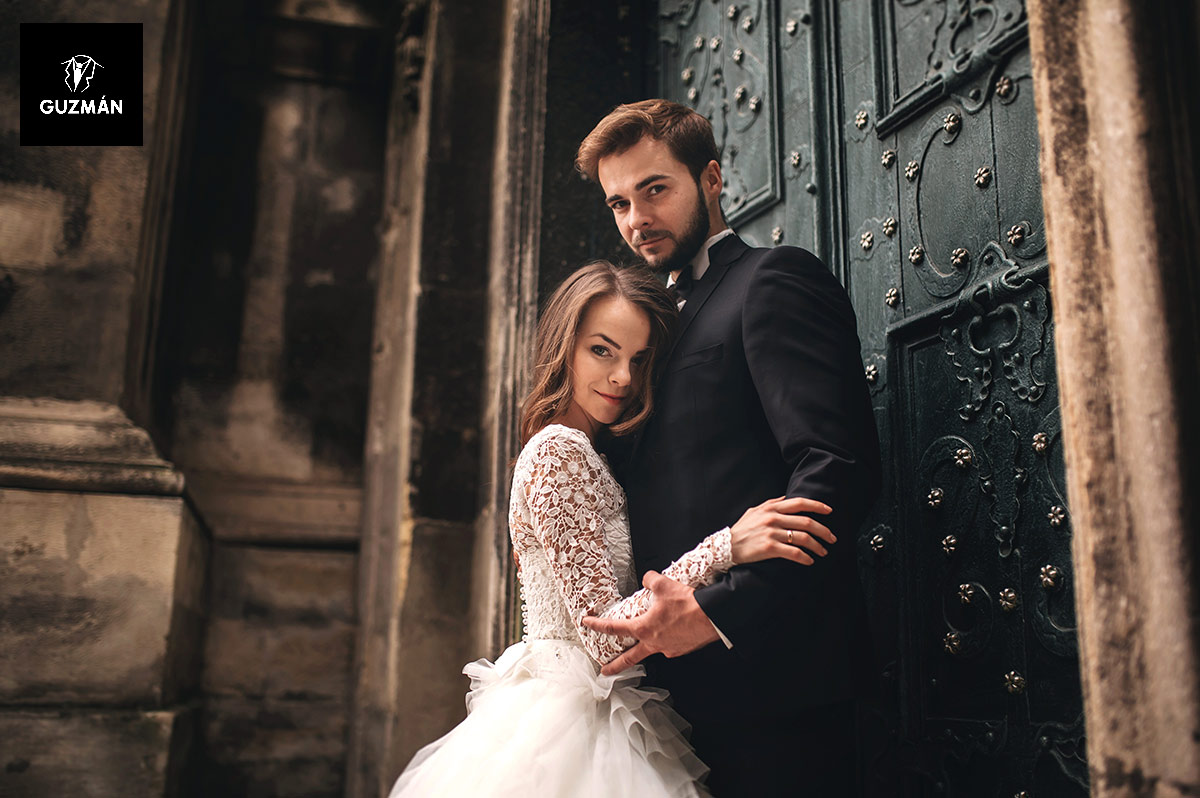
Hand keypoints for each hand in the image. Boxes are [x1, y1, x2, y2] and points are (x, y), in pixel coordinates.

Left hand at [581, 571, 719, 674]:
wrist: (713, 617)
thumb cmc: (688, 604)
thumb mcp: (663, 584)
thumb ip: (650, 580)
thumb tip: (647, 579)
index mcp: (644, 629)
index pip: (614, 628)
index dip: (598, 625)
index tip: (587, 624)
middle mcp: (653, 643)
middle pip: (629, 658)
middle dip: (615, 666)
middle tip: (604, 671)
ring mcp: (668, 649)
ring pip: (651, 651)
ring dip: (645, 648)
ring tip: (645, 642)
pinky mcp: (681, 650)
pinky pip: (669, 645)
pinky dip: (666, 639)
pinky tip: (671, 631)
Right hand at [729, 496, 834, 564]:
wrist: (726, 547)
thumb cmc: (741, 529)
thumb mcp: (754, 511)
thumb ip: (771, 503)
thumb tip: (786, 498)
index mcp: (771, 507)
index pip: (799, 503)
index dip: (817, 506)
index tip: (829, 511)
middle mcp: (773, 518)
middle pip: (806, 522)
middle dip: (823, 530)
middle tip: (832, 538)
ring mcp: (771, 533)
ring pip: (803, 538)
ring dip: (817, 546)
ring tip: (823, 552)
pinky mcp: (769, 548)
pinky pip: (794, 553)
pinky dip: (805, 558)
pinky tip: (809, 561)